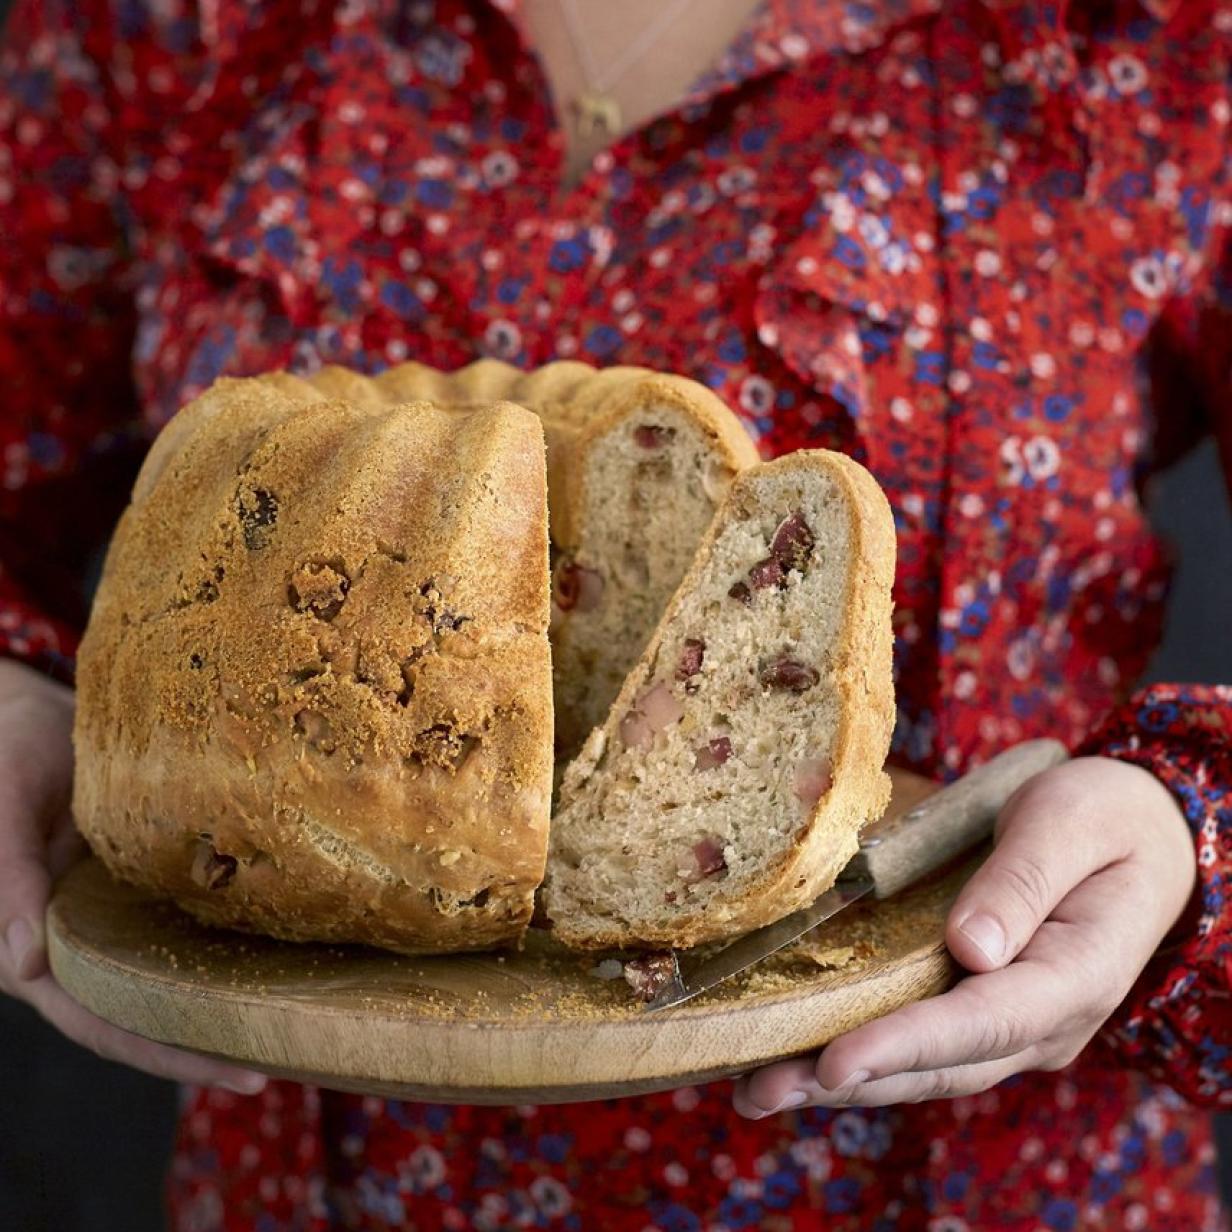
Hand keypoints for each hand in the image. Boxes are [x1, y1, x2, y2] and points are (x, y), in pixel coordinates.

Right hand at [0, 658, 266, 1093]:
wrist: (24, 712)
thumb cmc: (4, 750)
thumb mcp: (6, 806)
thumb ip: (8, 880)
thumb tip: (22, 968)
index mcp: (28, 941)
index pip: (99, 1020)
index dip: (165, 1054)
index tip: (242, 1073)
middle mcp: (72, 940)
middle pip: (142, 1011)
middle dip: (207, 1043)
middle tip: (289, 1060)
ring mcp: (105, 914)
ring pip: (163, 975)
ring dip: (217, 1001)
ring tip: (293, 1018)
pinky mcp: (134, 882)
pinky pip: (176, 923)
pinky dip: (215, 944)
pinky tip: (272, 950)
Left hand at [733, 756, 1196, 1114]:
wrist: (1145, 837)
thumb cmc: (1106, 816)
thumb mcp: (1071, 823)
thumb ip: (1023, 880)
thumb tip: (970, 948)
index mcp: (1076, 976)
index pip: (983, 1023)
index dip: (906, 1044)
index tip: (836, 1062)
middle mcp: (1043, 1021)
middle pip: (941, 1066)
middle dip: (851, 1081)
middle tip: (762, 1087)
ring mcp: (1013, 1024)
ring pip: (925, 1069)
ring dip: (843, 1084)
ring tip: (757, 1089)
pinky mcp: (983, 1009)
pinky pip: (921, 1044)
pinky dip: (863, 1055)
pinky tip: (800, 1058)